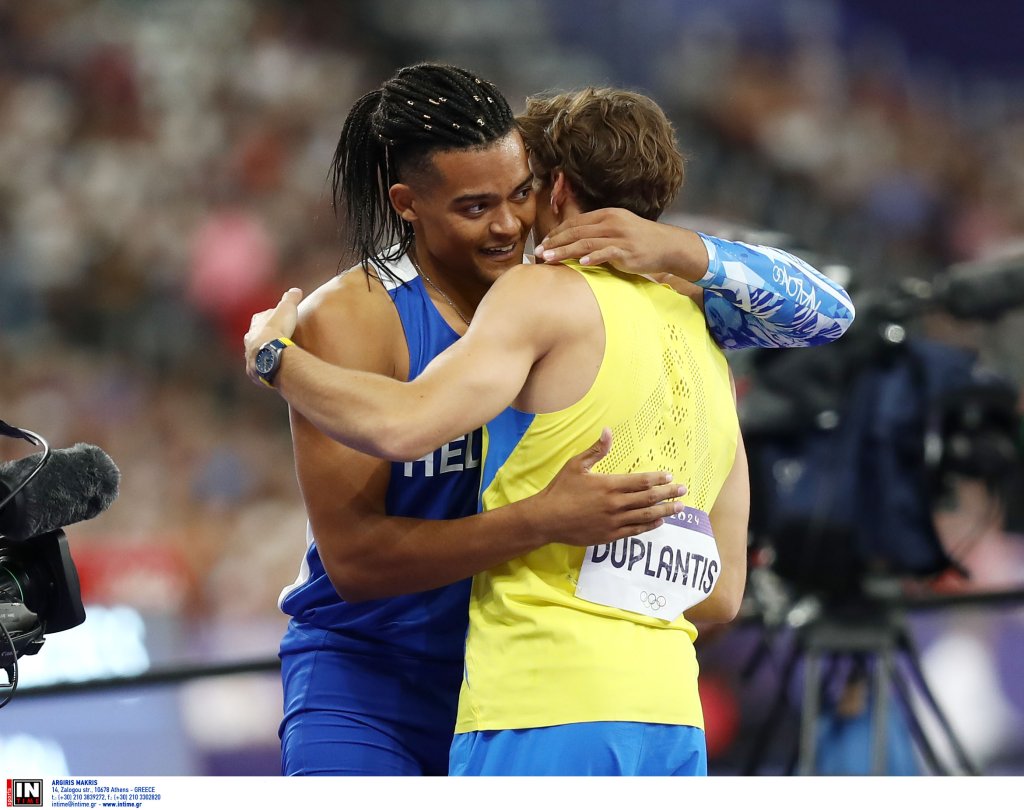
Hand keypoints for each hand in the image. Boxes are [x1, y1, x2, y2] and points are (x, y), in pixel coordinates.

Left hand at [244, 287, 303, 384]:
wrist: (270, 353)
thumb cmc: (278, 329)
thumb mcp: (287, 308)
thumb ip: (291, 298)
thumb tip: (296, 290)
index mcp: (256, 324)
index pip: (261, 318)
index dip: (270, 318)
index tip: (277, 320)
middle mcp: (249, 340)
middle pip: (256, 336)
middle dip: (263, 337)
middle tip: (274, 339)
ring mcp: (250, 357)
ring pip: (256, 354)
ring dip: (263, 354)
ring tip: (274, 356)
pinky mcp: (254, 372)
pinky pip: (259, 370)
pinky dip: (265, 369)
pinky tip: (272, 370)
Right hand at [529, 428, 686, 545]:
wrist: (546, 519)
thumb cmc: (560, 490)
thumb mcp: (576, 465)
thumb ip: (596, 450)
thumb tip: (608, 431)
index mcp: (608, 485)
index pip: (640, 481)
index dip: (657, 479)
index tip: (670, 476)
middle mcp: (615, 504)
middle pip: (648, 499)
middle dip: (668, 494)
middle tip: (683, 490)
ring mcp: (613, 522)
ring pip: (646, 516)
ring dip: (665, 511)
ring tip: (679, 508)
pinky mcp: (609, 536)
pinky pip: (635, 531)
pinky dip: (649, 526)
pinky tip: (659, 522)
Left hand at [534, 208, 708, 281]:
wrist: (666, 246)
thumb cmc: (640, 240)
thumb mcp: (618, 228)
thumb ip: (598, 232)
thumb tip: (575, 242)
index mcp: (607, 215)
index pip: (575, 223)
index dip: (557, 233)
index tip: (543, 243)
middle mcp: (611, 222)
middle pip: (576, 232)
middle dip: (555, 242)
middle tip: (538, 253)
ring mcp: (619, 237)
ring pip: (586, 243)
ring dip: (565, 251)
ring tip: (549, 259)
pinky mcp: (626, 251)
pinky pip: (606, 253)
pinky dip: (592, 258)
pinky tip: (580, 263)